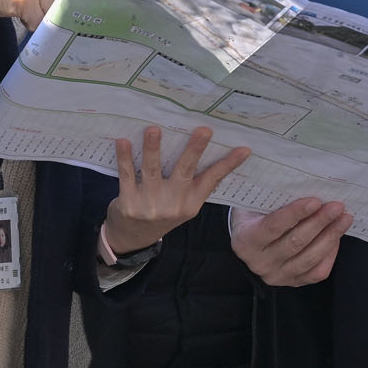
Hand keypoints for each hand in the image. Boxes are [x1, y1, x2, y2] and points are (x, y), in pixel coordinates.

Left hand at [101, 126, 250, 255]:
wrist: (131, 238)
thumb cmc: (162, 212)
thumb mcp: (183, 205)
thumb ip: (194, 184)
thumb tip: (210, 148)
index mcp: (191, 202)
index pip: (213, 179)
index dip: (228, 164)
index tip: (244, 149)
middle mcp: (173, 203)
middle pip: (185, 171)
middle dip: (194, 150)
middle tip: (204, 130)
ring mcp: (150, 203)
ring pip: (152, 170)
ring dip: (153, 149)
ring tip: (154, 129)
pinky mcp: (128, 202)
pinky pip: (127, 175)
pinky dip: (124, 158)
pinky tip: (123, 141)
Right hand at [229, 197, 350, 285]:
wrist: (249, 237)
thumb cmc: (254, 215)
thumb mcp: (255, 203)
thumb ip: (273, 198)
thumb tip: (306, 186)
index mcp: (245, 240)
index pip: (273, 226)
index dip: (296, 213)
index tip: (315, 201)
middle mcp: (259, 262)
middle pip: (295, 243)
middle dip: (320, 222)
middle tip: (336, 207)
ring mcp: (277, 275)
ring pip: (309, 259)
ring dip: (330, 237)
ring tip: (344, 219)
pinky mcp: (293, 282)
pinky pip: (317, 272)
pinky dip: (330, 254)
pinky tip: (336, 237)